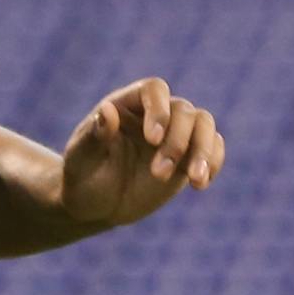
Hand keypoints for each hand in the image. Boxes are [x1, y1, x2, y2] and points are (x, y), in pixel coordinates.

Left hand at [61, 77, 224, 229]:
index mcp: (125, 105)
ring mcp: (174, 133)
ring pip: (204, 124)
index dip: (159, 109)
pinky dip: (212, 163)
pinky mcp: (189, 155)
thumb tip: (107, 111)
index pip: (153, 89)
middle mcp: (154, 113)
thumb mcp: (80, 160)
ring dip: (203, 150)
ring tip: (195, 179)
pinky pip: (213, 148)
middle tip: (159, 174)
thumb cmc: (81, 177)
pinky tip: (200, 184)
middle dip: (176, 142)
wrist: (94, 204)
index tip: (152, 139)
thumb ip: (93, 136)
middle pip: (183, 110)